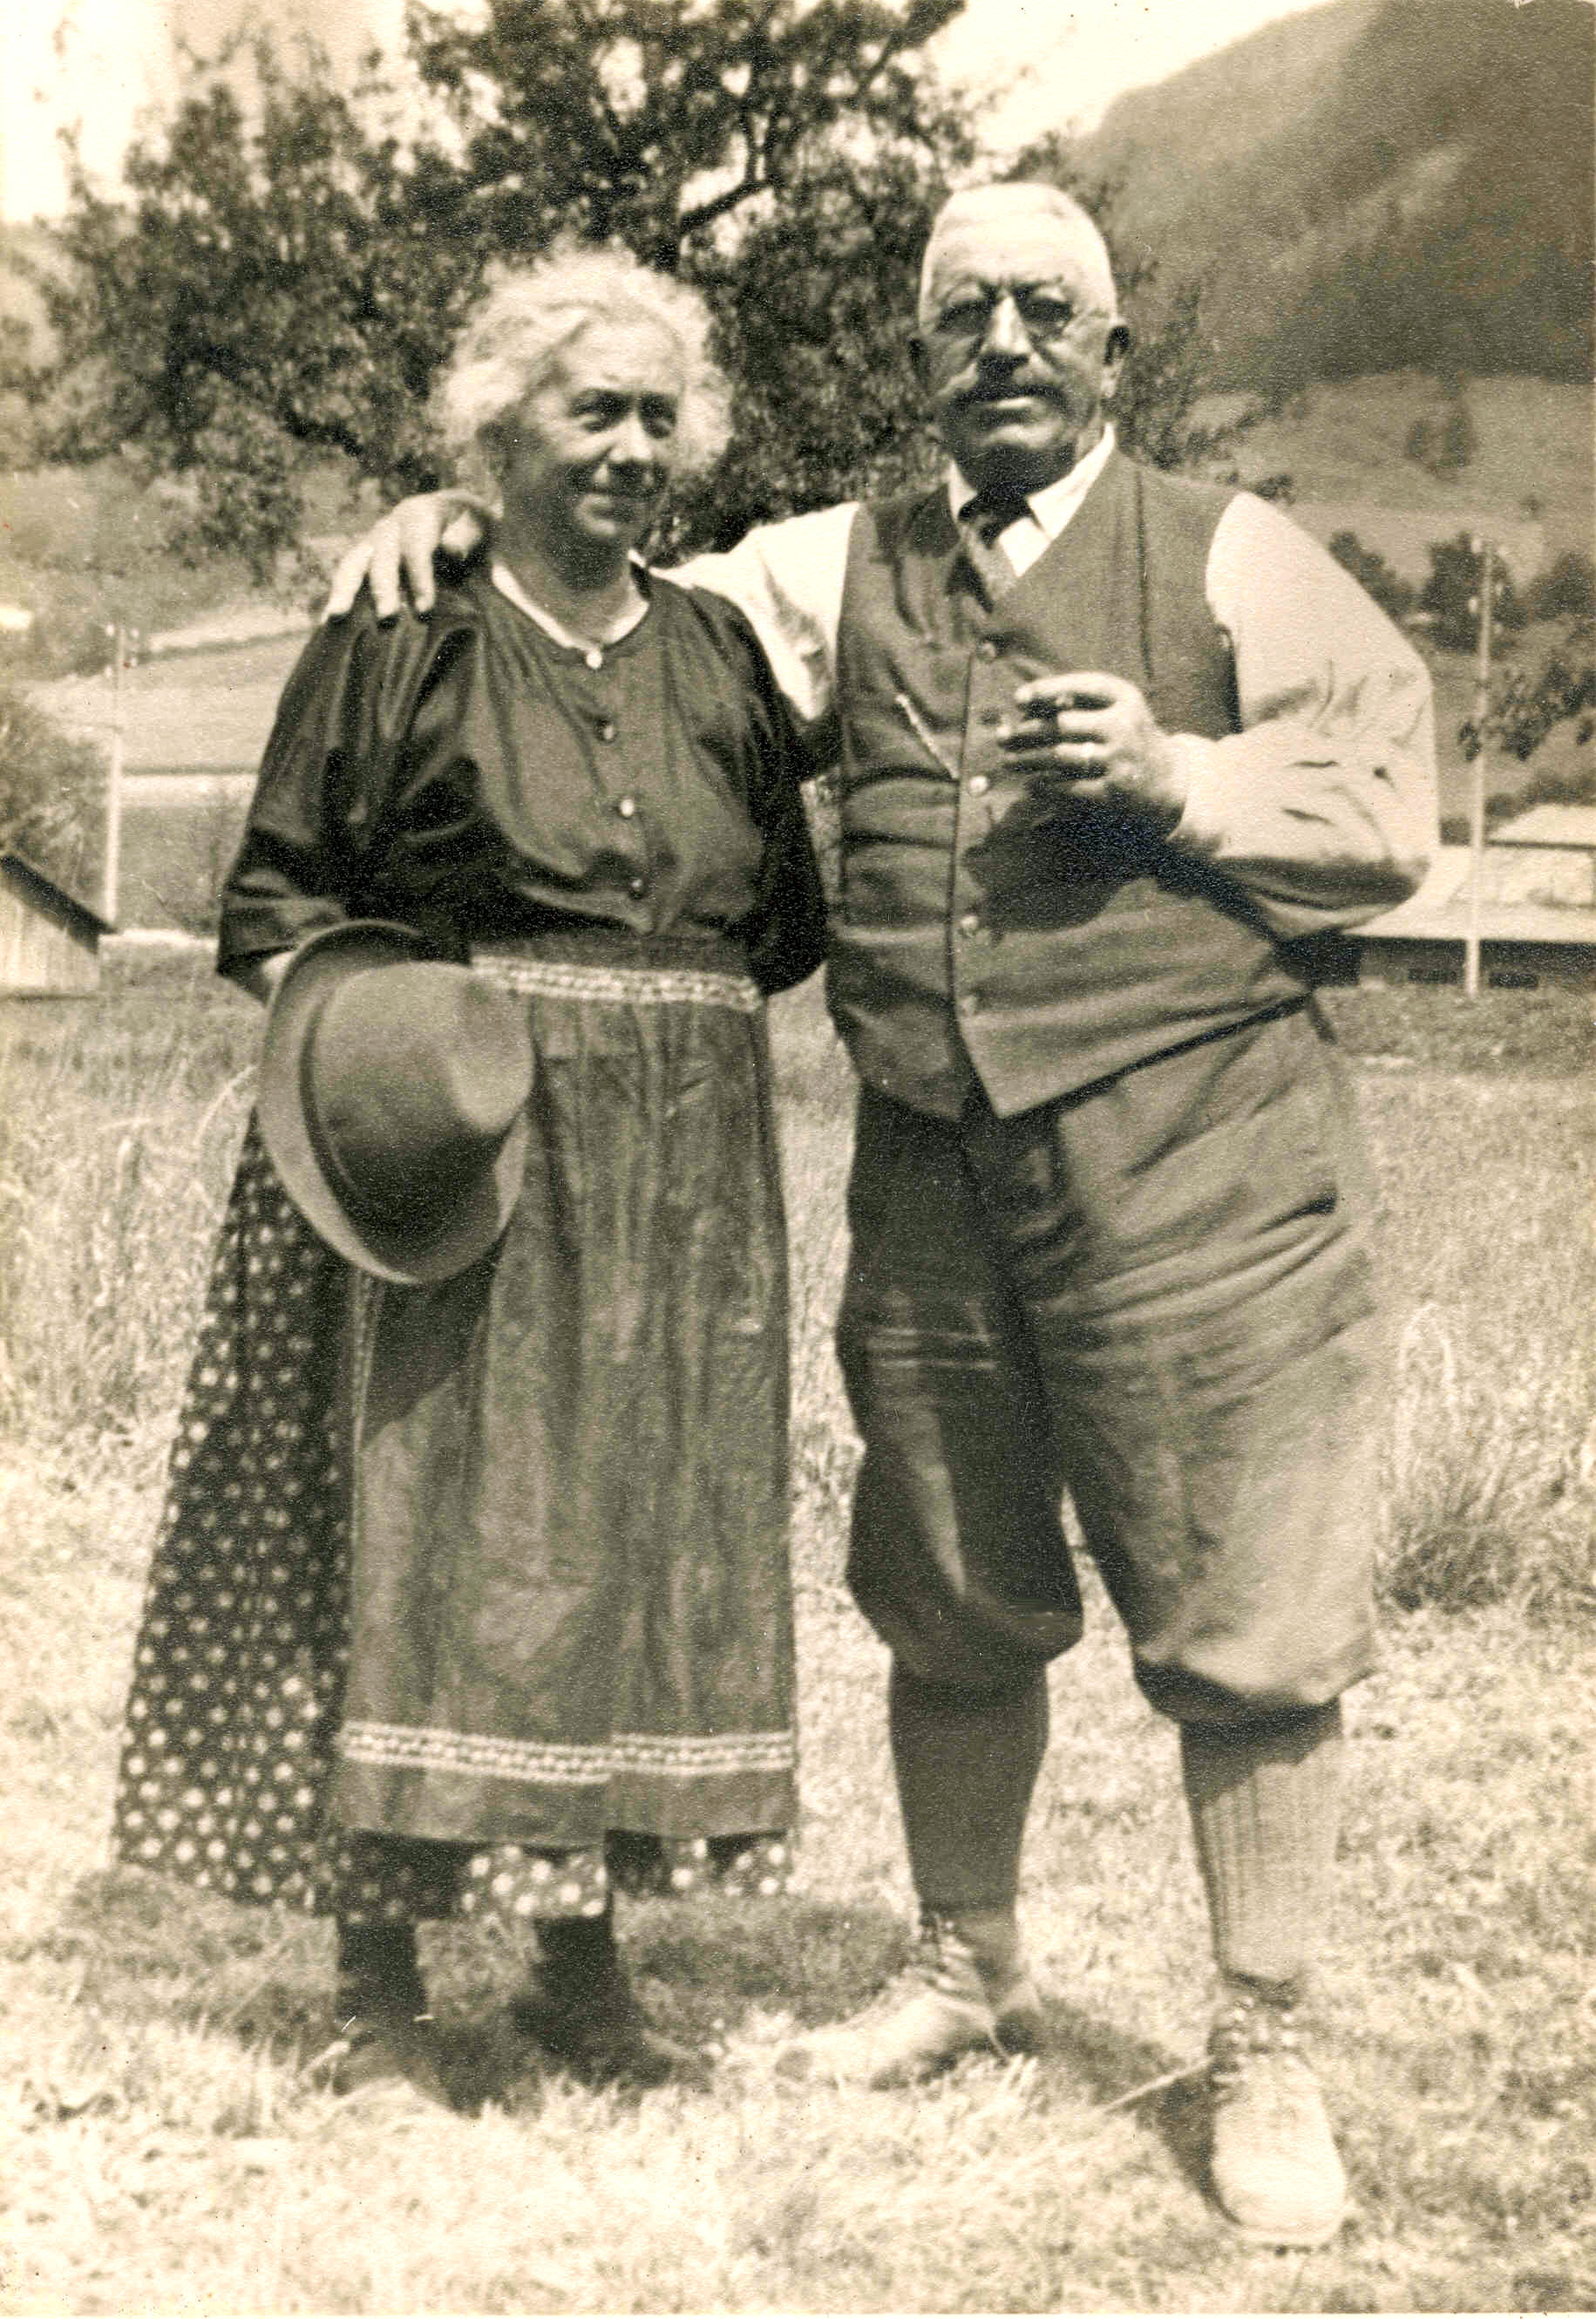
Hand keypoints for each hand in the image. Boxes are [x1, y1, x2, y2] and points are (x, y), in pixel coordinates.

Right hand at [321, 491, 494, 621]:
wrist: (459, 518)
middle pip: (381, 555)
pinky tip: (326, 623)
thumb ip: (469, 541)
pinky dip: (338, 596)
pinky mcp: (365, 559)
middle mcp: (392, 525)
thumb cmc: (478, 532)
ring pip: (353, 562)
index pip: (416, 545)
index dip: (418, 577)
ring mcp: (374, 541)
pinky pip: (347, 576)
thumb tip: (451, 552)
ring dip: (344, 590)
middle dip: (383, 588)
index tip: (425, 611)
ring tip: (335, 619)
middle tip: (387, 620)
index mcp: (422, 514)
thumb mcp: (482, 531)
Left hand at [999, 670, 1186, 833]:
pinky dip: (1044, 785)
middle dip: (1025, 732)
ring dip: (1027, 759)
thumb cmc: (1128, 738)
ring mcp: (1119, 760)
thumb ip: (1080, 702)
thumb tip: (1024, 708)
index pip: (1082, 685)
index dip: (1046, 689)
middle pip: (1062, 724)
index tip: (1017, 698)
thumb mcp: (1117, 710)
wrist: (1167, 781)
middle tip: (1002, 738)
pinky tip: (1029, 784)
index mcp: (1126, 698)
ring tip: (1008, 761)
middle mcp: (1124, 726)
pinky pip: (1068, 787)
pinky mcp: (1114, 791)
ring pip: (1059, 756)